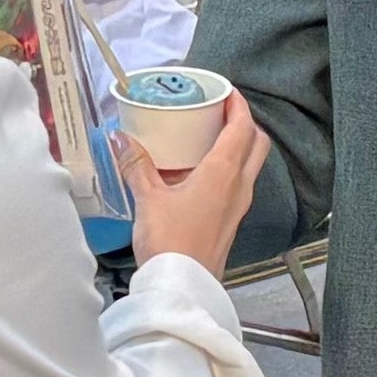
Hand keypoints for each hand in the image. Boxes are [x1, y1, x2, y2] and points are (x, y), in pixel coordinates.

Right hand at [115, 94, 269, 274]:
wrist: (182, 287)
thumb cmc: (169, 242)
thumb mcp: (148, 198)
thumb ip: (136, 165)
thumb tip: (121, 138)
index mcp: (224, 173)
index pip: (243, 127)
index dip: (237, 105)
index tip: (224, 90)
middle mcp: (239, 187)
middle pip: (256, 144)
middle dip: (243, 123)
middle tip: (218, 112)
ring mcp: (238, 206)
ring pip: (250, 165)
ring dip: (237, 146)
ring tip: (207, 137)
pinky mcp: (231, 222)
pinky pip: (238, 185)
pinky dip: (228, 170)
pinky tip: (200, 173)